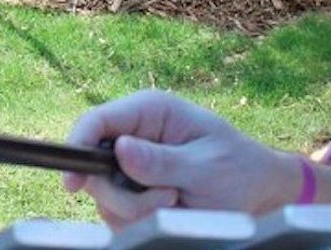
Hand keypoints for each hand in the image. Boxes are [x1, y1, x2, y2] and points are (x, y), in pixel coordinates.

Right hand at [63, 90, 294, 228]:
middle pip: (93, 165)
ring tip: (177, 201)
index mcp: (150, 111)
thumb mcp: (205, 166)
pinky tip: (169, 210)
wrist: (257, 191)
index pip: (96, 121)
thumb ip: (162, 161)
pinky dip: (139, 219)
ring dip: (136, 209)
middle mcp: (134, 134)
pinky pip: (116, 210)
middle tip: (167, 199)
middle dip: (124, 193)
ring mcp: (131, 163)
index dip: (77, 147)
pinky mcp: (133, 187)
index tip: (73, 184)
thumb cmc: (238, 169)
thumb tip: (121, 150)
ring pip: (103, 193)